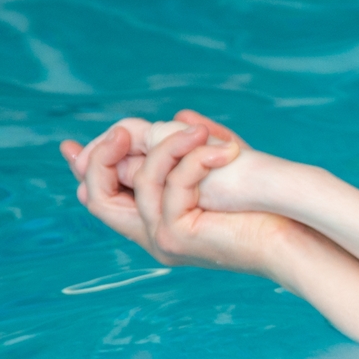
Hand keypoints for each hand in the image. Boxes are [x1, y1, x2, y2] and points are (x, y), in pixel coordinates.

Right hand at [69, 118, 298, 274]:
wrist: (290, 238)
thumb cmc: (262, 207)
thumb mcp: (221, 168)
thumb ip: (195, 146)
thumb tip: (178, 118)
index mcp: (158, 221)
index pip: (105, 198)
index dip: (84, 171)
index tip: (68, 146)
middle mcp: (153, 235)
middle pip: (97, 197)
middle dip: (102, 157)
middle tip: (124, 129)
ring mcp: (162, 240)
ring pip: (139, 181)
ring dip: (168, 147)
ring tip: (202, 133)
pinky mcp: (176, 237)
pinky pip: (170, 186)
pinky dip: (194, 161)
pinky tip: (224, 152)